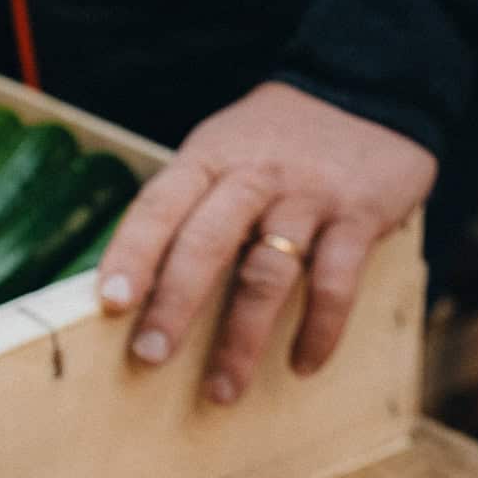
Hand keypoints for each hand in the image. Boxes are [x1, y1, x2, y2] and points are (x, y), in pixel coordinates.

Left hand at [98, 81, 435, 401]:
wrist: (368, 86)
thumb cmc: (277, 142)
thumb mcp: (224, 151)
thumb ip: (190, 208)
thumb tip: (136, 290)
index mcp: (209, 159)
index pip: (159, 206)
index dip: (133, 254)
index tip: (110, 303)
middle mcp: (254, 175)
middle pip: (206, 241)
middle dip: (175, 303)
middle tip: (150, 357)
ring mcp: (308, 196)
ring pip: (267, 272)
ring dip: (241, 339)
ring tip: (221, 390)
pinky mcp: (358, 216)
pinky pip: (334, 282)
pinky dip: (319, 329)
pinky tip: (303, 364)